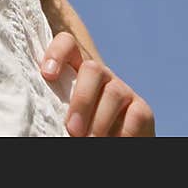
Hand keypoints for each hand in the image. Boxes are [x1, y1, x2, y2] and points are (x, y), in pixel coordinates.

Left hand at [40, 32, 154, 136]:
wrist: (112, 140)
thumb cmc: (79, 128)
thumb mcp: (66, 114)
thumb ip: (57, 106)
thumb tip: (46, 116)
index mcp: (75, 70)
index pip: (68, 44)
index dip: (57, 52)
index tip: (47, 75)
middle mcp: (100, 74)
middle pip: (92, 68)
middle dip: (82, 100)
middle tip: (72, 130)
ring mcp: (122, 90)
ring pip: (114, 92)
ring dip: (100, 121)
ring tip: (89, 142)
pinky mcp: (142, 109)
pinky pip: (136, 116)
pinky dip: (123, 134)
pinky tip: (112, 143)